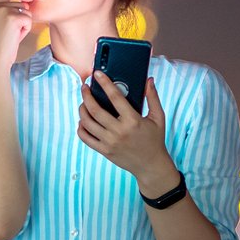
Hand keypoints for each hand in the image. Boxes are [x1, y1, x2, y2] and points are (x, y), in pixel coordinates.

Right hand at [0, 0, 36, 66]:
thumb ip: (4, 10)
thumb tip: (25, 2)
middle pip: (19, 2)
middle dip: (21, 17)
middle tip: (11, 33)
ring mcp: (2, 10)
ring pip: (25, 11)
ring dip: (23, 24)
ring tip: (12, 36)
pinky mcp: (12, 17)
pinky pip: (29, 19)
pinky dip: (26, 30)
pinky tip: (16, 38)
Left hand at [79, 74, 177, 190]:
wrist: (151, 166)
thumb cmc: (155, 140)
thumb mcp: (158, 118)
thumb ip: (153, 98)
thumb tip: (149, 80)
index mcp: (133, 121)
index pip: (116, 97)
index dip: (105, 83)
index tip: (97, 74)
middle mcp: (119, 131)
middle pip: (95, 110)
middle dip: (86, 96)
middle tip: (85, 87)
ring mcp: (109, 142)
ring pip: (87, 123)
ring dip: (82, 110)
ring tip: (83, 103)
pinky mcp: (104, 151)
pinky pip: (86, 138)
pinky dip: (81, 128)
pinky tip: (83, 121)